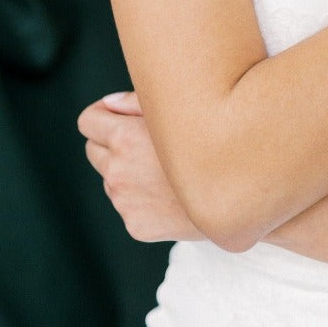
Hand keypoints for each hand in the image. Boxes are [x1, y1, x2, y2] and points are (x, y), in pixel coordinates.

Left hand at [76, 91, 204, 241]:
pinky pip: (127, 204)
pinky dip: (141, 198)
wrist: (239, 194)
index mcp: (124, 138)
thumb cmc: (212, 141)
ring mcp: (125, 202)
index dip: (102, 116)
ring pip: (110, 178)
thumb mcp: (178, 110)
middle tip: (144, 144)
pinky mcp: (135, 225)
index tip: (117, 117)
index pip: (87, 121)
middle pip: (93, 150)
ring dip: (126, 171)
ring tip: (163, 170)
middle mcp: (117, 171)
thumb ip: (136, 101)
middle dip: (111, 144)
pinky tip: (169, 194)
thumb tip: (108, 103)